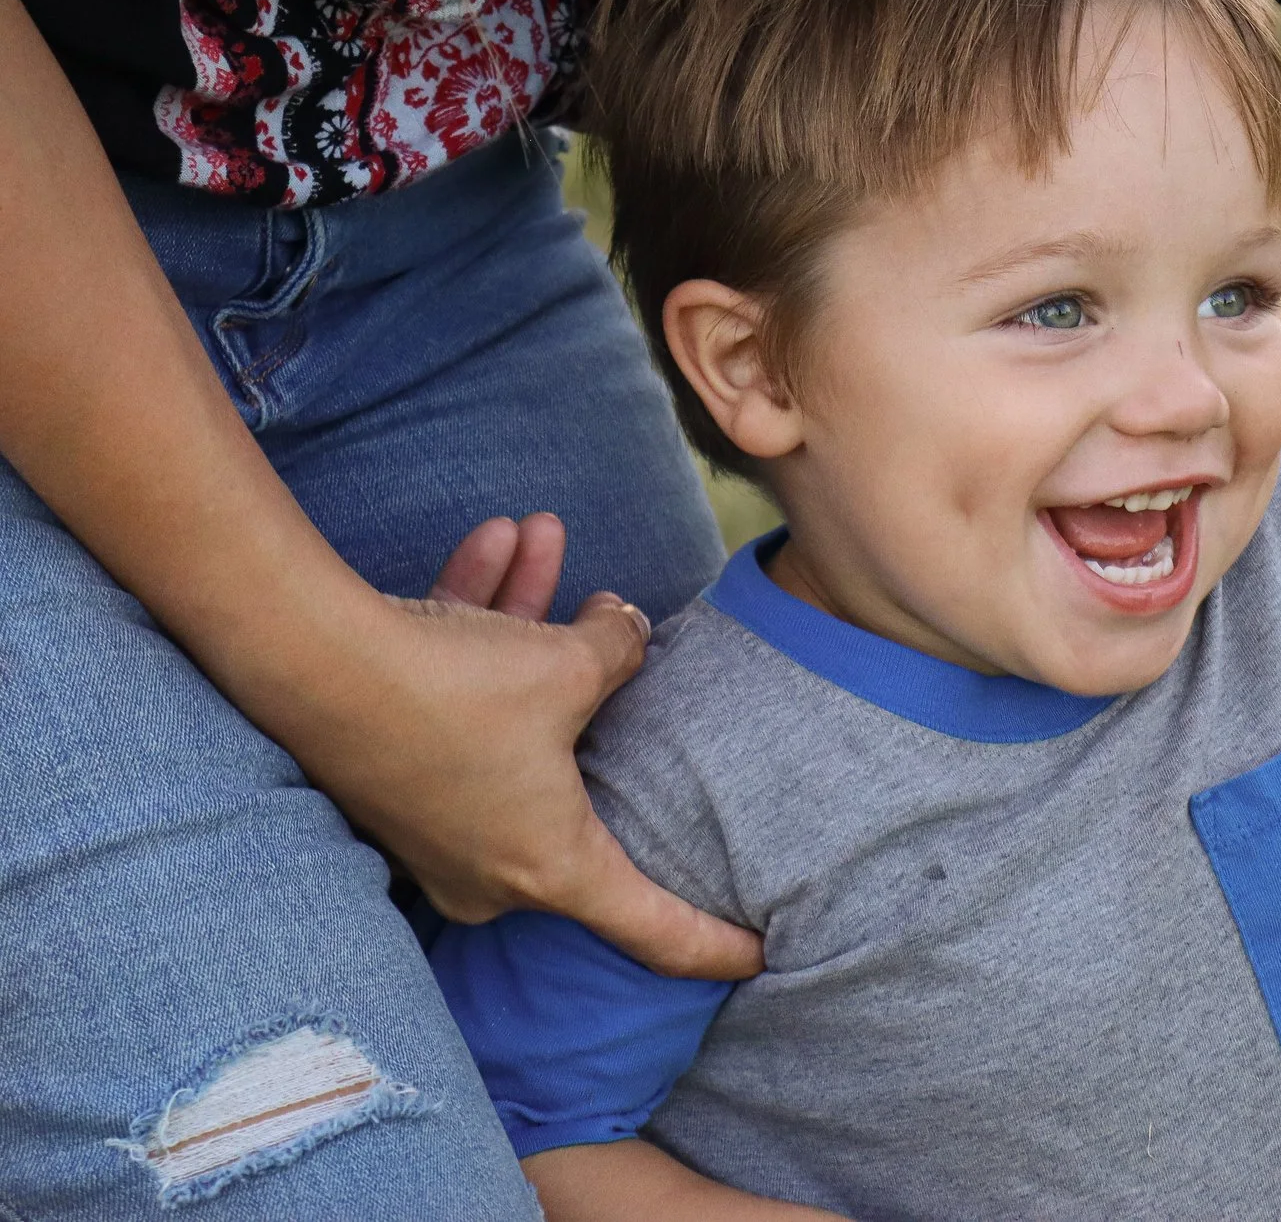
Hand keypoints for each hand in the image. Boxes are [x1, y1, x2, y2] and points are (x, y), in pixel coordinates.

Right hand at [287, 513, 762, 979]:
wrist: (310, 659)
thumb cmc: (455, 688)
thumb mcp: (569, 666)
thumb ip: (621, 650)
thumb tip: (628, 629)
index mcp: (550, 868)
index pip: (652, 928)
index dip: (711, 944)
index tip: (762, 953)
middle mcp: (489, 866)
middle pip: (578, 781)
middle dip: (595, 682)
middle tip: (616, 622)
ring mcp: (436, 826)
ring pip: (512, 714)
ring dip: (527, 619)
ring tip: (547, 534)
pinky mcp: (393, 776)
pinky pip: (456, 700)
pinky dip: (475, 621)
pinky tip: (500, 539)